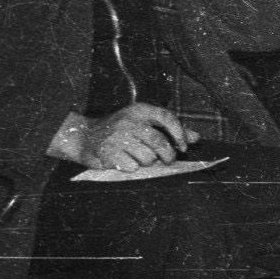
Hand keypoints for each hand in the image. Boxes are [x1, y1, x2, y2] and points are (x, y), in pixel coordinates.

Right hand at [57, 101, 188, 171]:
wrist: (84, 136)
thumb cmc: (121, 130)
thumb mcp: (143, 123)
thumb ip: (169, 129)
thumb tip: (196, 138)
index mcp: (140, 110)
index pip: (167, 118)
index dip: (179, 134)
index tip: (183, 146)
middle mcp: (129, 121)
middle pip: (160, 143)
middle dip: (167, 156)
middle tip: (165, 160)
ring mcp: (117, 136)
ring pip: (147, 158)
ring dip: (147, 163)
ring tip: (138, 158)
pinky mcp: (107, 152)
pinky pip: (131, 166)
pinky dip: (131, 168)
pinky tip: (124, 162)